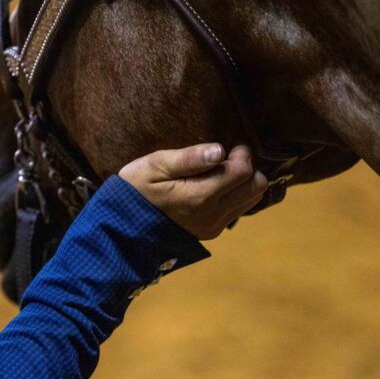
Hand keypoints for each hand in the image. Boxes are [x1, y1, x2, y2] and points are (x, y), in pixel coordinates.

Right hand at [118, 143, 267, 239]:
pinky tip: (214, 188)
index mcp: (200, 197)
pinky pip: (239, 210)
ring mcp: (214, 226)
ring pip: (252, 199)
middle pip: (256, 186)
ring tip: (219, 173)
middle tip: (226, 158)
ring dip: (243, 182)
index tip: (228, 146)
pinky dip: (235, 195)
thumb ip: (189, 158)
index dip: (241, 153)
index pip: (244, 171)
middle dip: (247, 167)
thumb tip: (220, 151)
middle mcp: (213, 215)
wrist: (123, 227)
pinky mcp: (212, 232)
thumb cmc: (136, 189)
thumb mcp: (155, 166)